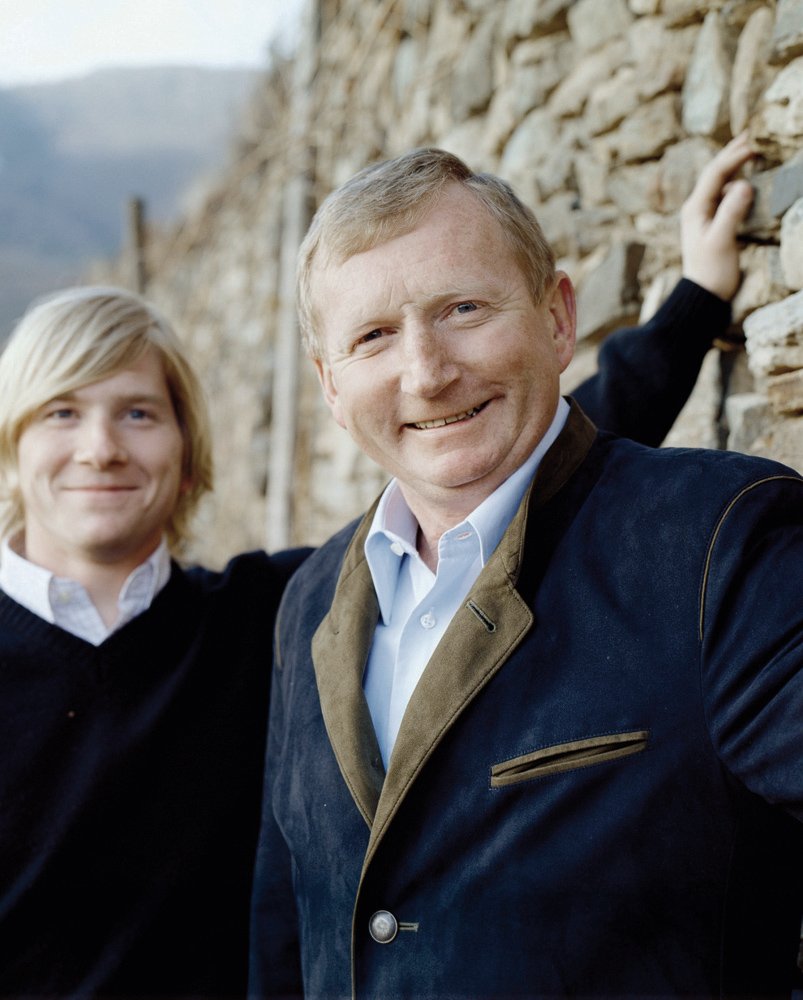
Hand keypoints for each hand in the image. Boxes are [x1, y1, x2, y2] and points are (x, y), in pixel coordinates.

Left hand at [680, 132, 755, 300]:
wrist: (704, 295)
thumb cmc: (712, 271)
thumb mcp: (722, 241)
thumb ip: (732, 213)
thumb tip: (744, 185)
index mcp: (695, 208)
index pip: (715, 173)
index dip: (735, 155)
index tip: (755, 142)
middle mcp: (697, 208)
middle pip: (715, 173)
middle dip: (732, 153)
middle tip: (751, 133)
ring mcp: (704, 216)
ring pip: (720, 183)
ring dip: (735, 165)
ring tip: (750, 149)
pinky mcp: (712, 224)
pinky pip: (724, 196)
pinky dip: (737, 182)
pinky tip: (746, 179)